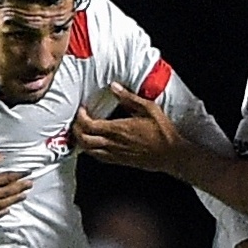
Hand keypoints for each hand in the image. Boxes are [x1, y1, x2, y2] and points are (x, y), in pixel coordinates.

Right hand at [0, 148, 30, 221]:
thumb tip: (1, 157)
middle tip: (30, 184)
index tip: (27, 174)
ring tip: (22, 196)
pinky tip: (5, 210)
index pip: (6, 179)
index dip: (18, 176)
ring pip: (0, 206)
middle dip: (20, 188)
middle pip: (6, 193)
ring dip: (13, 201)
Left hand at [68, 86, 187, 174]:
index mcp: (118, 129)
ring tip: (82, 131)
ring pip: (89, 151)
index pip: (89, 126)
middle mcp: (113, 143)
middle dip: (76, 129)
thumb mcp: (149, 108)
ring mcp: (115, 154)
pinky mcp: (120, 161)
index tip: (82, 109)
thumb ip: (129, 98)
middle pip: (84, 140)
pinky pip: (99, 157)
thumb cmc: (162, 131)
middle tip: (77, 120)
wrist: (171, 154)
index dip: (81, 118)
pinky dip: (90, 150)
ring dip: (81, 141)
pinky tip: (93, 144)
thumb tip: (114, 86)